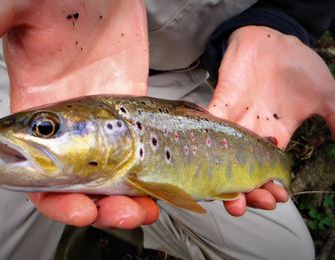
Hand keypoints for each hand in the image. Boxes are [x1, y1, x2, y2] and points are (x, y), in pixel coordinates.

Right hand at [0, 0, 157, 227]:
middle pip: (74, 184)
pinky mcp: (130, 112)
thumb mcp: (9, 7)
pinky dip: (147, 179)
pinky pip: (139, 154)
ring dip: (123, 202)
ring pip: (109, 177)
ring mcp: (101, 121)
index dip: (50, 198)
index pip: (33, 172)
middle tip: (111, 213)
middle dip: (91, 207)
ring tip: (140, 209)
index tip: (74, 208)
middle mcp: (67, 124)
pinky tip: (155, 190)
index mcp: (34, 110)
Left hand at [208, 26, 334, 215]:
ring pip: (223, 152)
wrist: (277, 40)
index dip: (270, 187)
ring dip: (222, 174)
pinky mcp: (222, 99)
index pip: (269, 170)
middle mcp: (252, 132)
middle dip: (244, 190)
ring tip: (226, 195)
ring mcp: (235, 117)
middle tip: (245, 205)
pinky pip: (211, 120)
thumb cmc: (298, 67)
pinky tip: (202, 155)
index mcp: (276, 136)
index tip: (276, 199)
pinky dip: (207, 135)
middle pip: (242, 169)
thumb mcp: (325, 96)